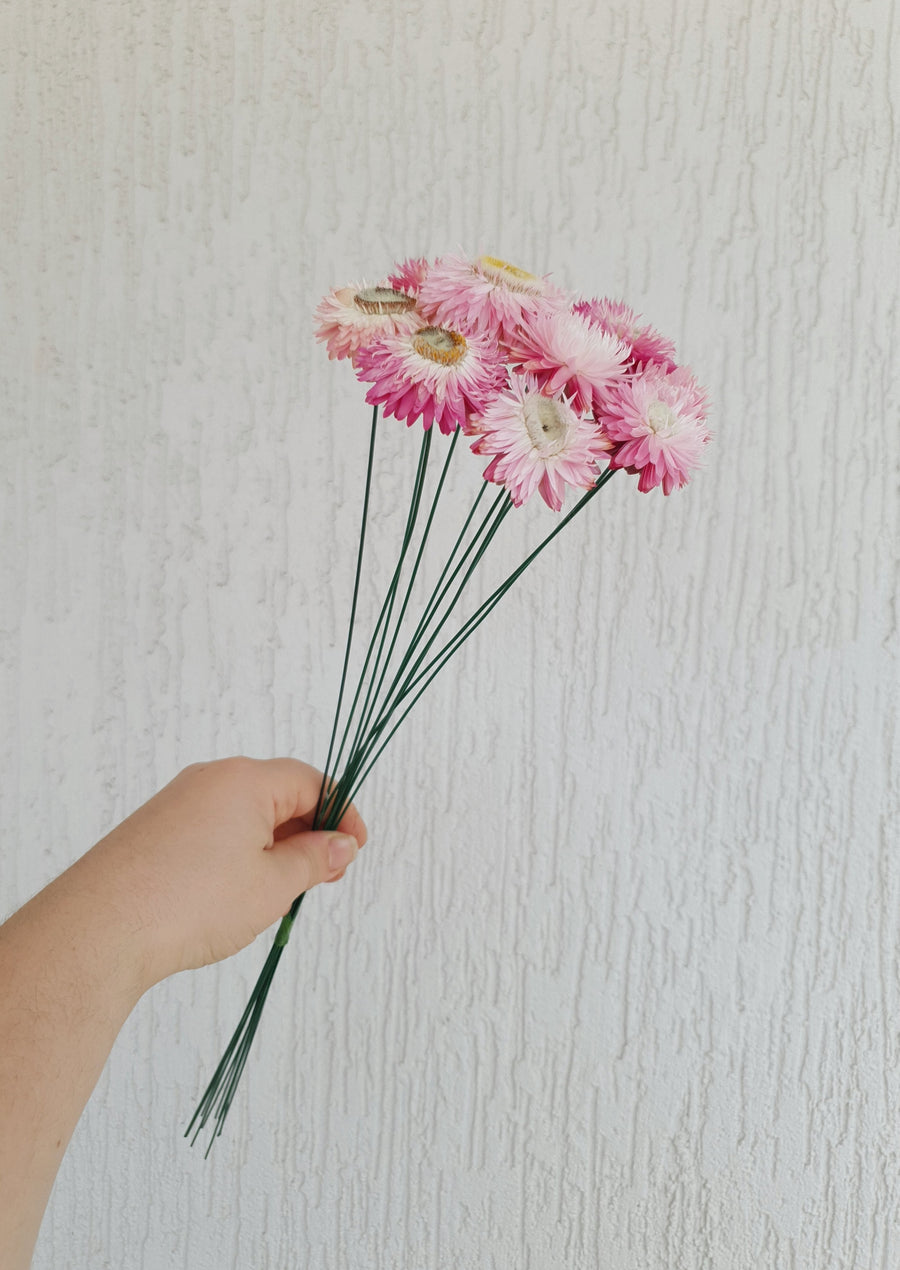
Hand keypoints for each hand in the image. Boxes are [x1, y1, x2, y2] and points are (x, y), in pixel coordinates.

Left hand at [77, 757, 366, 988]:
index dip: (341, 814)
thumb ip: (314, 859)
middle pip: (278, 794)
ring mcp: (178, 804)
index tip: (354, 850)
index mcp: (244, 780)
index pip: (311, 782)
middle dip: (309, 834)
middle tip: (324, 878)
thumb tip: (340, 844)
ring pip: (246, 815)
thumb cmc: (188, 903)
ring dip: (274, 848)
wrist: (99, 931)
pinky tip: (239, 895)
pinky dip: (240, 854)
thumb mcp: (272, 885)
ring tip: (281, 894)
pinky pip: (214, 830)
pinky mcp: (156, 830)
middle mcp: (210, 780)